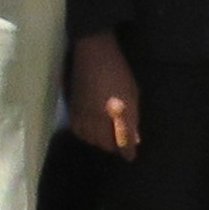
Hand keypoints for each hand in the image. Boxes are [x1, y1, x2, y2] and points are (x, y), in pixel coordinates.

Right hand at [67, 31, 143, 157]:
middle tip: (119, 144)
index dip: (127, 151)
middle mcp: (97, 118)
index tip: (130, 156)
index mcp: (115, 114)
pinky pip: (77, 129)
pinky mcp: (73, 108)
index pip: (122, 141)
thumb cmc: (118, 72)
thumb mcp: (132, 94)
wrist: (93, 53)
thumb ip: (132, 118)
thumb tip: (135, 137)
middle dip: (112, 146)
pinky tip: (88, 131)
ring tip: (104, 138)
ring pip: (89, 138)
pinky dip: (84, 134)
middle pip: (103, 143)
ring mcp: (83, 113)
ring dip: (98, 141)